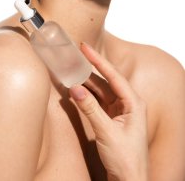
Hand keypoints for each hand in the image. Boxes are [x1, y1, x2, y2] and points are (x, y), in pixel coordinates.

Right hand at [69, 42, 148, 180]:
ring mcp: (120, 111)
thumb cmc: (126, 160)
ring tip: (73, 70)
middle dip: (91, 68)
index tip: (86, 48)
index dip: (98, 60)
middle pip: (107, 80)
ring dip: (87, 82)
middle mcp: (128, 104)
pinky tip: (77, 90)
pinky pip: (98, 102)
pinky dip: (87, 96)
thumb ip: (90, 109)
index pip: (114, 75)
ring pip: (101, 91)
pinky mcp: (112, 119)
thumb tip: (75, 88)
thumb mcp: (106, 131)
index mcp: (134, 102)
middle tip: (77, 55)